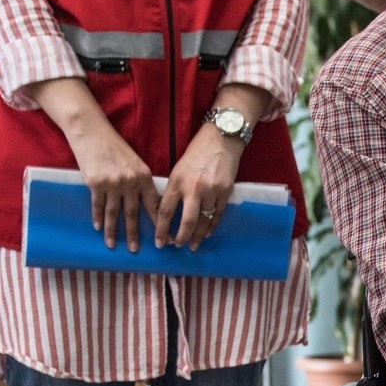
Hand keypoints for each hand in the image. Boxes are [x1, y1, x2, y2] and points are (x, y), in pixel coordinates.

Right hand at [65, 123, 160, 251]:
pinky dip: (98, 218)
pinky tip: (99, 228)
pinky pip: (98, 206)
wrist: (92, 133)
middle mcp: (130, 182)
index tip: (163, 240)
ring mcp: (112, 184)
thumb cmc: (115, 148)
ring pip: (114, 213)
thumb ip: (142, 183)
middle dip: (134, 234)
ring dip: (113, 231)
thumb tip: (149, 204)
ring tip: (113, 245)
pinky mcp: (95, 183)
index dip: (159, 224)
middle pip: (133, 214)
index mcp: (144, 177)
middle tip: (135, 250)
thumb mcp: (135, 163)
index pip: (154, 205)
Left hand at [158, 125, 244, 249]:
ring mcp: (211, 191)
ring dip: (197, 236)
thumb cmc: (197, 152)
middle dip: (181, 238)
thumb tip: (168, 212)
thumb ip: (175, 189)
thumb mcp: (179, 169)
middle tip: (177, 246)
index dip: (162, 229)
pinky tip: (206, 233)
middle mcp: (193, 188)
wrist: (221, 139)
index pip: (165, 211)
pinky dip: (211, 227)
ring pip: (203, 221)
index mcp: (177, 181)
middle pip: (186, 221)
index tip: (160, 242)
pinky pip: (218, 215)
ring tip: (193, 245)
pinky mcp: (225, 192)